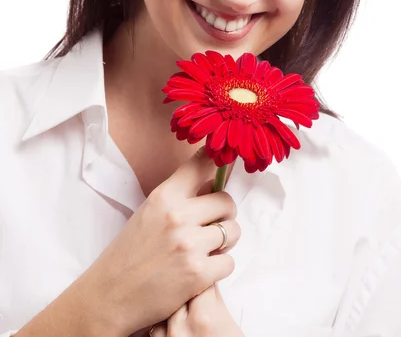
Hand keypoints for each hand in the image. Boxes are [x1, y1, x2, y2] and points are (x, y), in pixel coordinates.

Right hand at [70, 147, 240, 335]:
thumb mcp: (149, 213)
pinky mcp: (198, 273)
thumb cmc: (129, 253)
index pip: (201, 165)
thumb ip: (180, 198)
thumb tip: (213, 184)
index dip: (217, 161)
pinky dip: (220, 267)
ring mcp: (190, 244)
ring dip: (225, 241)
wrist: (109, 296)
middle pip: (226, 201)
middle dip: (224, 213)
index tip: (224, 162)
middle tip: (213, 224)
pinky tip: (203, 270)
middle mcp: (178, 216)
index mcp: (164, 196)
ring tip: (207, 249)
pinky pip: (229, 262)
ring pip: (233, 231)